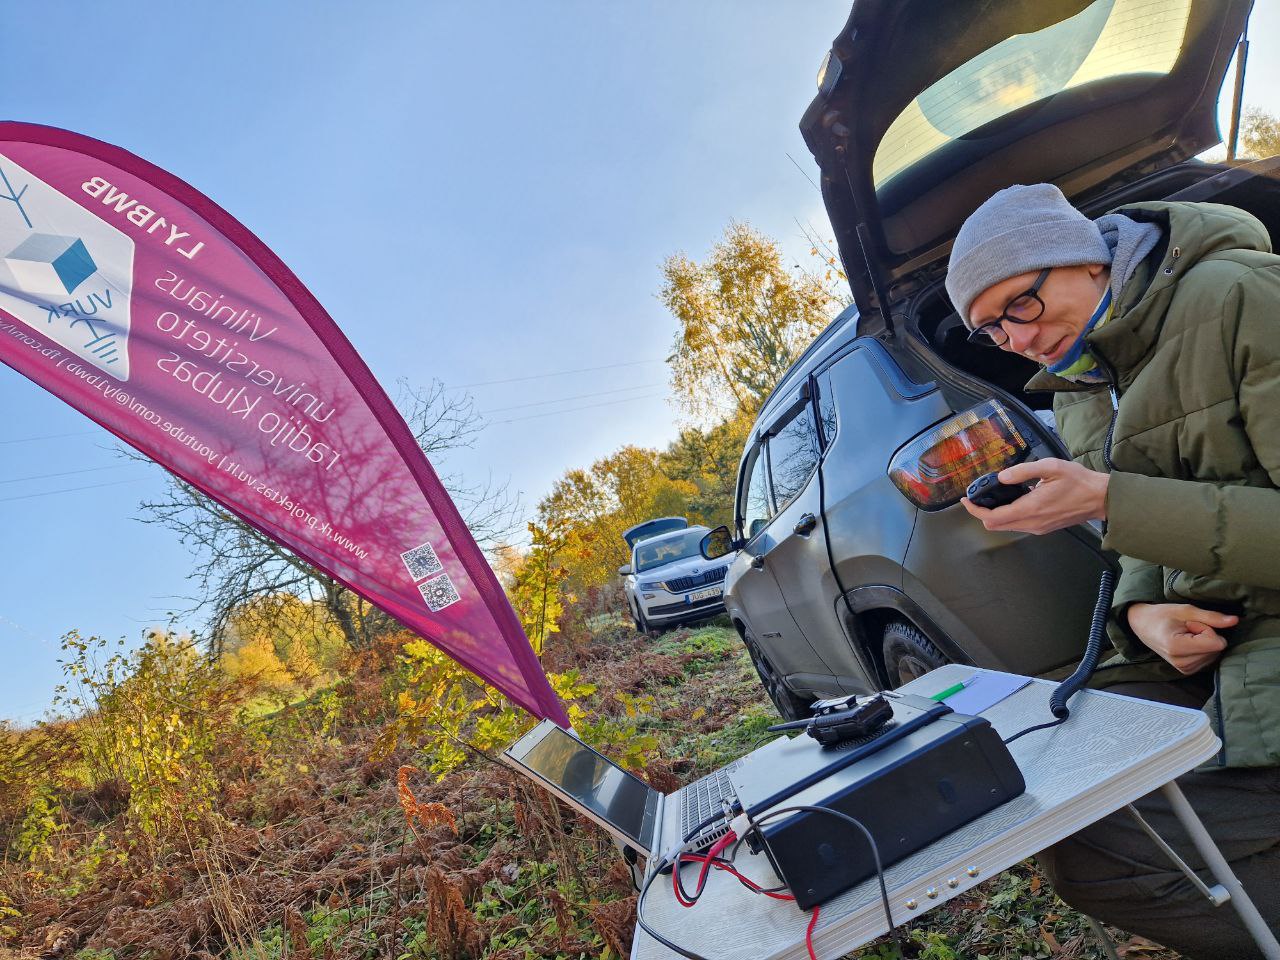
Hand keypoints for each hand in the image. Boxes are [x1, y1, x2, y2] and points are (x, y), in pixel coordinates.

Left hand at [960, 458, 1108, 534]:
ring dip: (996, 515)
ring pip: (1006, 527)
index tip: (966, 500)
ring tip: (995, 496)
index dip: (975, 510)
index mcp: (1031, 508)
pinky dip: (1009, 516)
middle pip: (995, 525)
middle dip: (982, 513)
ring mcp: (1038, 528)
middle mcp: (1031, 523)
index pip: (993, 517)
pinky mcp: (1043, 528)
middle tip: (979, 496)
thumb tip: (1002, 477)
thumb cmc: (1079, 481)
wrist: (1101, 499)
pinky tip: (1014, 500)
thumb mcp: (1051, 467)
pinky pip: (1018, 525)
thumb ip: (1023, 471)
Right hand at [1126, 602, 1237, 674]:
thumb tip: (1235, 621)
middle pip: (1216, 649)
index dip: (1207, 628)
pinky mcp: (1187, 671)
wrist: (1142, 625)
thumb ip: (1211, 617)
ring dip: (1204, 642)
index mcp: (1177, 648)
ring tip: (1185, 635)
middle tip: (1187, 628)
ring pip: (1214, 654)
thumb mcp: (1185, 610)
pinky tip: (1187, 643)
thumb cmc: (1161, 615)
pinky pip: (1209, 659)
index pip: (1216, 643)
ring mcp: (1184, 669)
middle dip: (1207, 635)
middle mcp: (1181, 663)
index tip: (1190, 623)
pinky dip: (1202, 649)